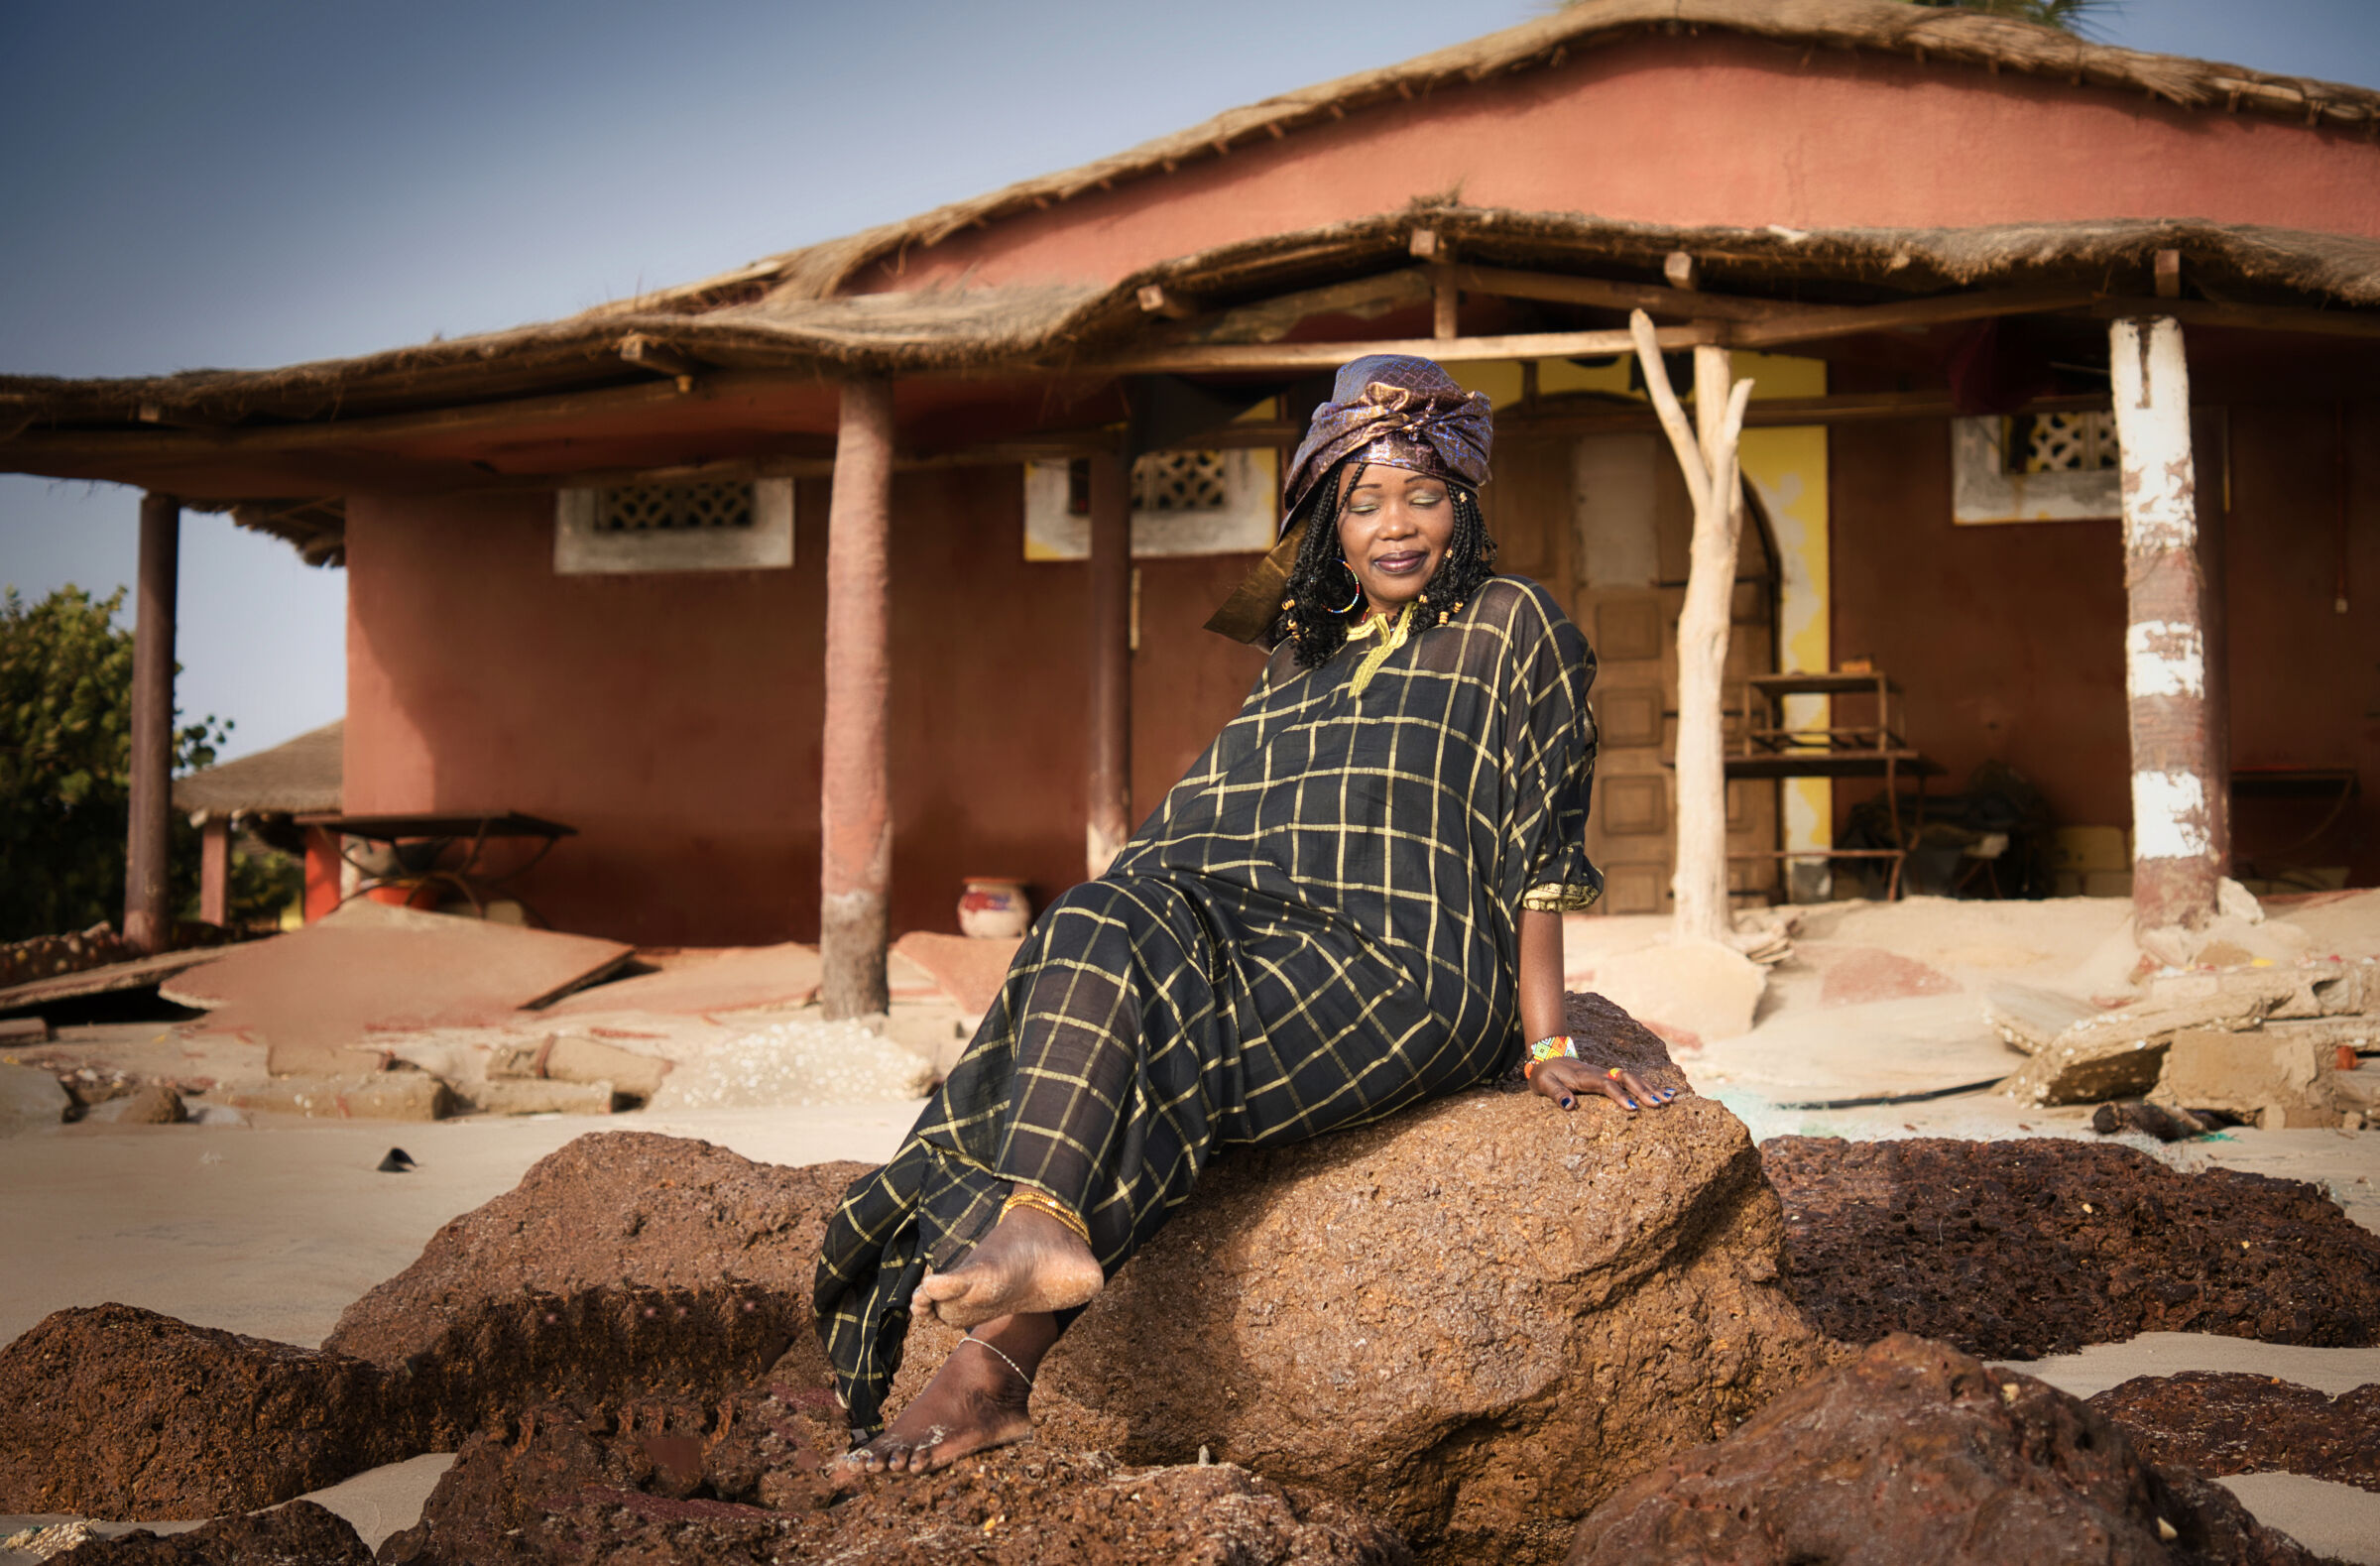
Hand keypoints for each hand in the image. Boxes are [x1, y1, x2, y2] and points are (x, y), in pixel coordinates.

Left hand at [1530, 1057, 1676, 1113]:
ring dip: (1651, 1088)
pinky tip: (1667, 1092)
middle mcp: (1600, 1073)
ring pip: (1633, 1078)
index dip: (1620, 1095)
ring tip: (1670, 1099)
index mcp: (1584, 1077)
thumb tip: (1570, 1106)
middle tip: (1660, 1104)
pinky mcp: (1611, 1077)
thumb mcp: (1544, 1084)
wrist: (1548, 1056)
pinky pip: (1633, 1080)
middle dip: (1644, 1090)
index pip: (1606, 1085)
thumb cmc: (1545, 1075)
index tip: (1633, 1108)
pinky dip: (1651, 1085)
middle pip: (1626, 1078)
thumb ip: (1556, 1094)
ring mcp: (1607, 1073)